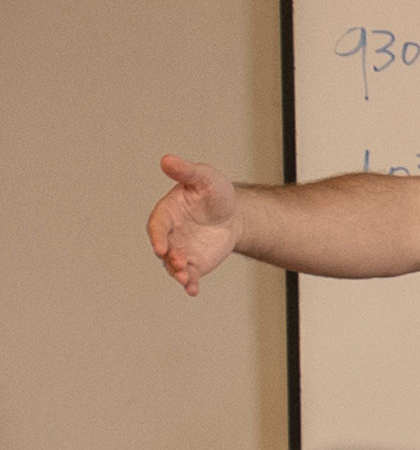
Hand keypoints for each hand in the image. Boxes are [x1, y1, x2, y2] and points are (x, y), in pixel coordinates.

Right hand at [147, 155, 240, 295]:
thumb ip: (186, 171)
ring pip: (173, 265)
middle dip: (169, 258)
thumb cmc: (214, 192)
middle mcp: (169, 234)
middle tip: (179, 264)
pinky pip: (188, 275)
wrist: (233, 213)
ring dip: (178, 273)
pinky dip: (189, 283)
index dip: (157, 237)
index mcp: (167, 213)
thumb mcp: (204, 177)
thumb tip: (167, 159)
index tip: (160, 247)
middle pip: (164, 249)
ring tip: (185, 278)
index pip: (157, 226)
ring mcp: (180, 250)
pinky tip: (192, 290)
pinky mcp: (193, 263)